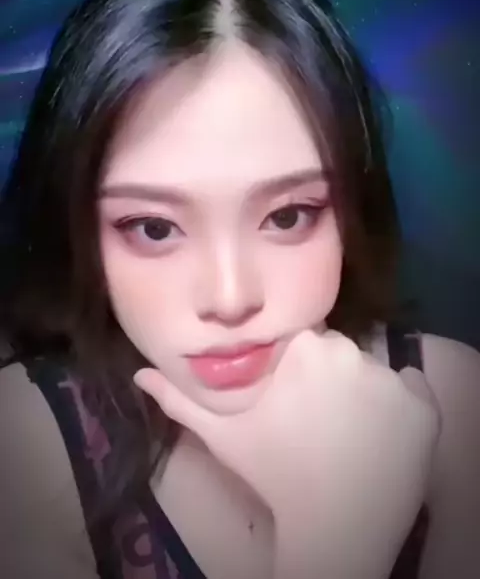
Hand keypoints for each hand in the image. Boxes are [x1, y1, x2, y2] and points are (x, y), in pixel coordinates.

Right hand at [135, 330, 440, 567]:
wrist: (333, 530)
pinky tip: (378, 440)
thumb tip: (139, 372)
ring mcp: (392, 378)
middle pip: (340, 355)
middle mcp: (351, 351)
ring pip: (374, 374)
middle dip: (330, 381)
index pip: (305, 344)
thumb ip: (180, 400)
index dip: (298, 374)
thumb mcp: (223, 435)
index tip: (293, 403)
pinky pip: (411, 392)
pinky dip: (399, 411)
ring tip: (349, 436)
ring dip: (364, 397)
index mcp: (304, 348)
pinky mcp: (424, 405)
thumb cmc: (275, 474)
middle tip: (318, 422)